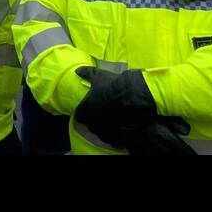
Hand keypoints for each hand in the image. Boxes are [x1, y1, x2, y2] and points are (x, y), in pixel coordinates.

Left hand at [74, 67, 191, 153]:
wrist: (134, 95)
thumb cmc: (113, 85)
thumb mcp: (98, 76)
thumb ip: (86, 73)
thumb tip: (77, 70)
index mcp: (85, 110)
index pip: (80, 116)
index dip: (85, 112)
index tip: (90, 108)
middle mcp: (93, 123)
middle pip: (91, 126)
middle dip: (95, 121)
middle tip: (103, 114)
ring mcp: (106, 131)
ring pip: (102, 134)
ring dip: (105, 129)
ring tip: (113, 121)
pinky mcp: (118, 137)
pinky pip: (115, 140)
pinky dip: (117, 136)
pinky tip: (121, 128)